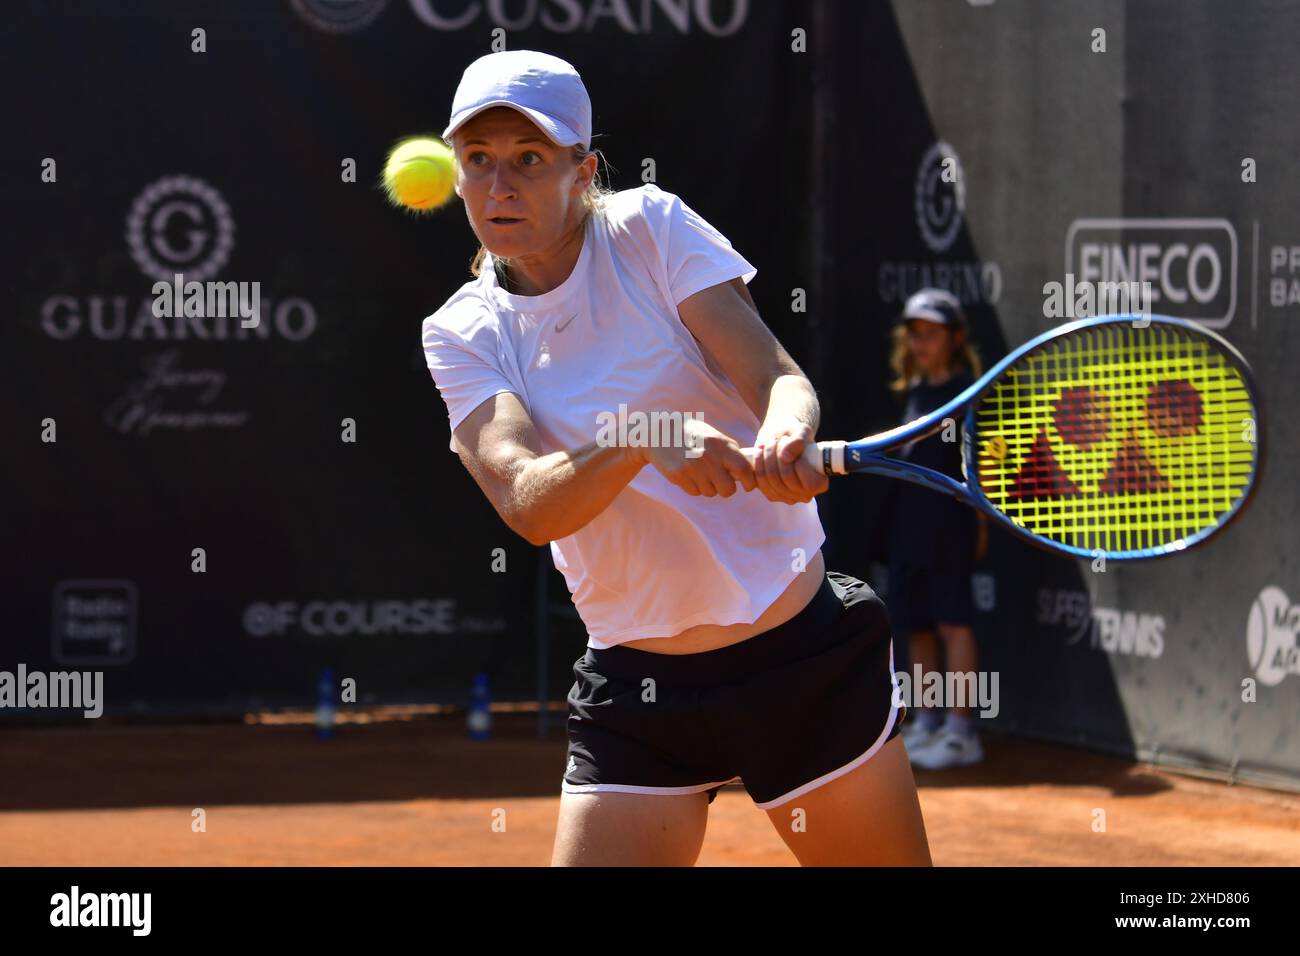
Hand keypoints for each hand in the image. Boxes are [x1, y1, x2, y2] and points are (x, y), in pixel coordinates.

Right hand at [636, 417, 756, 497]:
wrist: (658, 433)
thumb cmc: (691, 434)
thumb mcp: (714, 436)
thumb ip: (730, 450)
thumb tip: (749, 469)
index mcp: (720, 444)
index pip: (743, 469)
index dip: (749, 481)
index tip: (748, 486)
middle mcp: (708, 457)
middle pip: (728, 489)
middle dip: (726, 489)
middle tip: (720, 481)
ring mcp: (692, 467)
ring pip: (710, 493)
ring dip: (708, 487)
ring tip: (700, 472)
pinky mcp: (678, 475)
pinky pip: (695, 492)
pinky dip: (694, 487)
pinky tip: (688, 474)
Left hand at [749, 420, 827, 504]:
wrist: (783, 442)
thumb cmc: (796, 437)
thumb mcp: (801, 432)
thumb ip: (798, 441)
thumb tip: (785, 457)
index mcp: (820, 483)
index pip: (810, 483)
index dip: (798, 463)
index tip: (792, 444)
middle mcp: (805, 495)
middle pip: (786, 479)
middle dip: (778, 456)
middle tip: (775, 439)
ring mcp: (788, 497)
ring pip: (770, 480)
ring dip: (765, 459)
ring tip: (767, 444)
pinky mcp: (772, 495)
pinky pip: (759, 484)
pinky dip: (757, 467)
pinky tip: (759, 453)